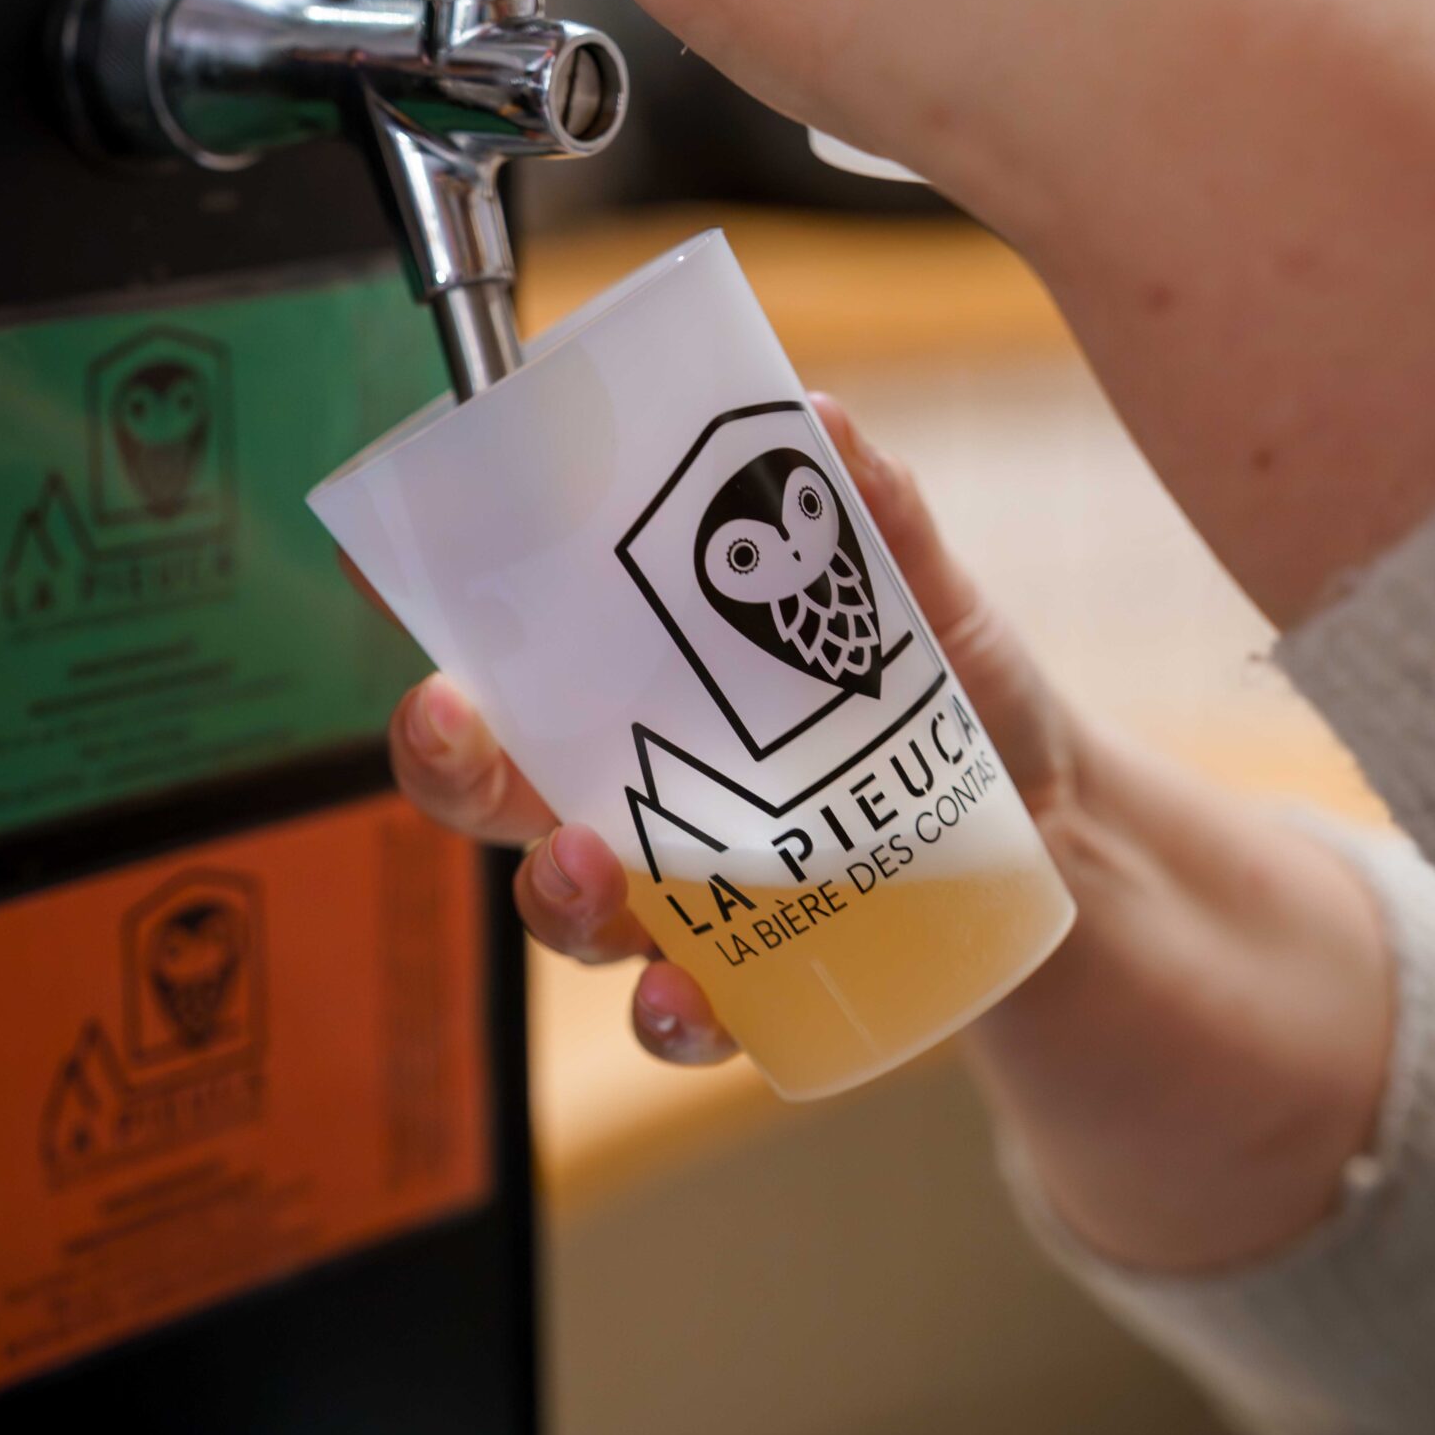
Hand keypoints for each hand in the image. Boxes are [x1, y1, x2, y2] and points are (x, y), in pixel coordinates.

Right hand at [374, 396, 1392, 1276]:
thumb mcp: (925, 602)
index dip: (434, 611)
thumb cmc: (952, 698)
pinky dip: (667, 1014)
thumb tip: (820, 420)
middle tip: (447, 725)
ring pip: (563, 906)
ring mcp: (672, 895)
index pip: (509, 647)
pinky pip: (674, 1013)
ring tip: (589, 867)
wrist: (1054, 837)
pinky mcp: (741, 980)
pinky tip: (681, 998)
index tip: (380, 571)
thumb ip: (874, 520)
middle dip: (447, 763)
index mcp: (641, 681)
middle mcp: (626, 790)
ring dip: (552, 893)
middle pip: (492, 785)